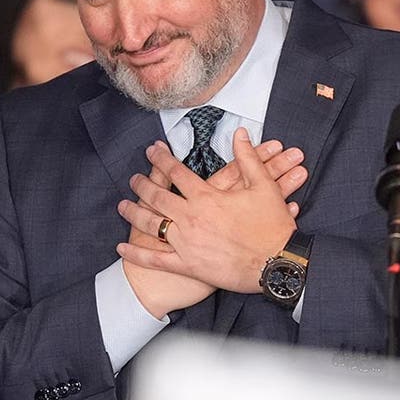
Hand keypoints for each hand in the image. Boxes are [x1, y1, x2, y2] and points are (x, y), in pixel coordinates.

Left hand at [118, 128, 300, 294]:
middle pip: (157, 196)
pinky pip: (156, 259)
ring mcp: (186, 243)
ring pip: (151, 225)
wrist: (277, 264)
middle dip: (142, 185)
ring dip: (134, 213)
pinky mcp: (188, 265)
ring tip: (123, 206)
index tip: (151, 151)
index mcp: (206, 197)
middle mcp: (191, 218)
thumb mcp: (264, 186)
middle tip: (133, 179)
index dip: (161, 159)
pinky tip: (123, 249)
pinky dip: (137, 254)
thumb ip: (248, 158)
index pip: (176, 172)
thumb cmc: (272, 226)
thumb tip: (240, 134)